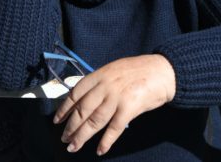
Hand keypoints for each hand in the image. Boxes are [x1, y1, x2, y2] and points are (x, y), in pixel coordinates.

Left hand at [53, 54, 175, 155]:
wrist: (163, 71)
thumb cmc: (139, 71)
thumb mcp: (114, 70)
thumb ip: (100, 83)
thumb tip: (85, 100)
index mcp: (100, 75)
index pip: (76, 93)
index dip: (64, 108)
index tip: (57, 120)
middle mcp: (105, 86)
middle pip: (82, 110)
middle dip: (71, 127)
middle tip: (64, 139)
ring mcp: (117, 97)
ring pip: (94, 121)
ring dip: (82, 136)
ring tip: (74, 146)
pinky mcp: (129, 108)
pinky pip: (114, 128)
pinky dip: (106, 141)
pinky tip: (100, 150)